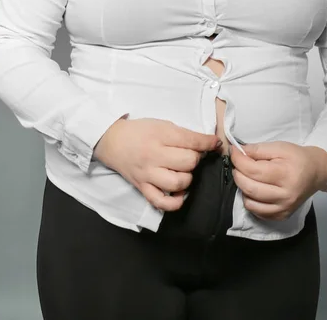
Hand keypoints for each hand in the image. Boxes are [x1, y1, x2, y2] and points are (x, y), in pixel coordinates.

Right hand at [94, 118, 222, 211]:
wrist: (112, 141)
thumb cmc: (139, 131)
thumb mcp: (161, 124)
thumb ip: (184, 134)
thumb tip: (210, 143)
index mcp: (160, 135)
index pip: (192, 141)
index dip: (208, 142)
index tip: (215, 143)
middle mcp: (154, 155)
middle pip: (188, 162)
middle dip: (195, 159)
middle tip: (190, 156)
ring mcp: (148, 173)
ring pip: (178, 182)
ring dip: (187, 178)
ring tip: (182, 172)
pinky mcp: (142, 187)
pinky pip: (161, 201)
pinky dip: (175, 202)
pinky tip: (180, 194)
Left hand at [230, 141, 326, 220]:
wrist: (316, 172)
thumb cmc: (297, 158)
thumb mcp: (279, 147)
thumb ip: (257, 149)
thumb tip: (237, 152)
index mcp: (286, 175)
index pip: (252, 170)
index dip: (238, 160)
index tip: (234, 152)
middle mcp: (286, 195)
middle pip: (249, 187)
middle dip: (237, 174)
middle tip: (239, 165)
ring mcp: (284, 208)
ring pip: (250, 202)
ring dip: (242, 188)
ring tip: (247, 177)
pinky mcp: (281, 216)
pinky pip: (257, 212)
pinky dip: (250, 200)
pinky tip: (255, 189)